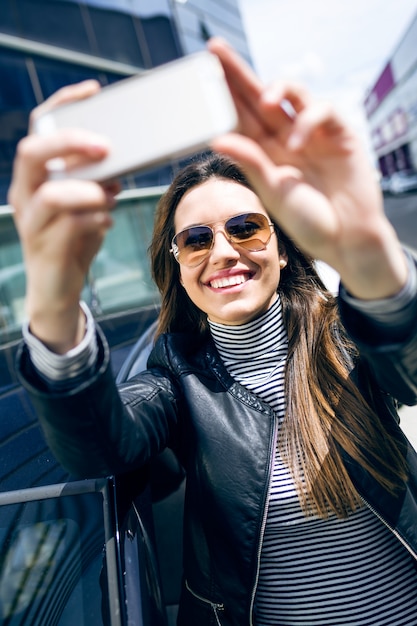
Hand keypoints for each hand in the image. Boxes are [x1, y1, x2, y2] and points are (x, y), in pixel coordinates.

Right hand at [8, 80, 118, 351]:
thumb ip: (96, 181)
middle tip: (106, 147)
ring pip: (53, 194)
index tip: (93, 90)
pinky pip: (73, 224)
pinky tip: (107, 221)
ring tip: (111, 196)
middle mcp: (24, 193)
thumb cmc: (72, 240)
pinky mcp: (45, 246)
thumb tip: (121, 162)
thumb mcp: (86, 203)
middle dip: (71, 143)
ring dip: (91, 191)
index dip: (62, 105)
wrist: (58, 287)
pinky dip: (98, 218)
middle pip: (33, 151)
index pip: (38, 128)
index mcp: (34, 175)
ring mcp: (31, 221)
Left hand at [208, 38, 407, 299]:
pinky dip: (309, 120)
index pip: (241, 117)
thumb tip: (216, 138)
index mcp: (266, 154)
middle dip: (238, 73)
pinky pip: (322, 110)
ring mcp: (313, 134)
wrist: (346, 240)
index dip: (223, 95)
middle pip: (260, 96)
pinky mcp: (340, 134)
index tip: (202, 75)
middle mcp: (287, 139)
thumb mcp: (273, 191)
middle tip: (216, 49)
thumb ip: (250, 161)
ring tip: (265, 100)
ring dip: (277, 88)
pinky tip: (299, 143)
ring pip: (293, 93)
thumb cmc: (309, 222)